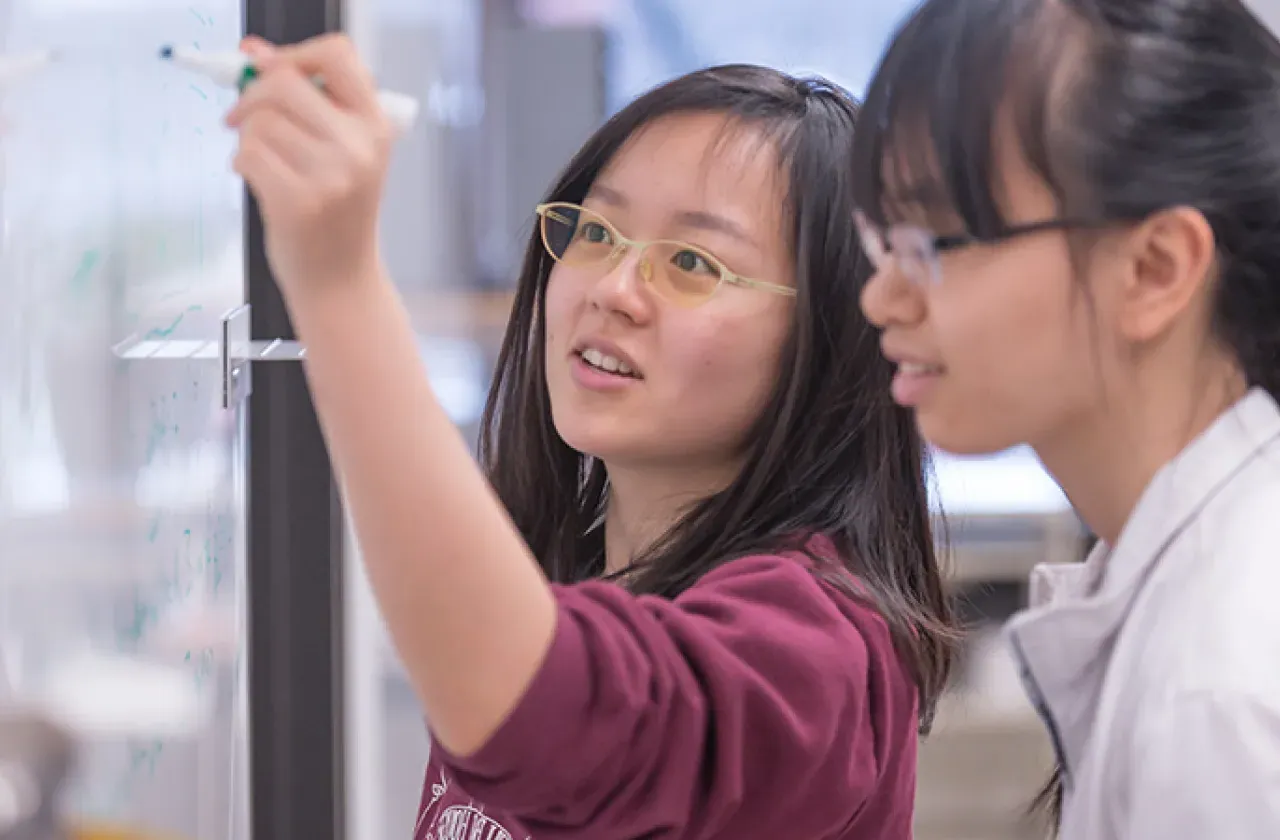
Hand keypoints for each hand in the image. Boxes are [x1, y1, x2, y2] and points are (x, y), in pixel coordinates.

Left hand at [226, 34, 392, 300]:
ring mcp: (330, 176)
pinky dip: (242, 164)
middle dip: (251, 96)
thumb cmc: (336, 215)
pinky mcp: (298, 201)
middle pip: (283, 83)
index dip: (296, 54)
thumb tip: (254, 52)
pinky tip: (259, 181)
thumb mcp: (342, 152)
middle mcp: (358, 148)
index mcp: (375, 127)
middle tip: (241, 116)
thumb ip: (305, 100)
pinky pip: (248, 154)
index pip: (338, 55)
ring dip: (247, 138)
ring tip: (264, 163)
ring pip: (259, 122)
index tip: (274, 69)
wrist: (341, 280)